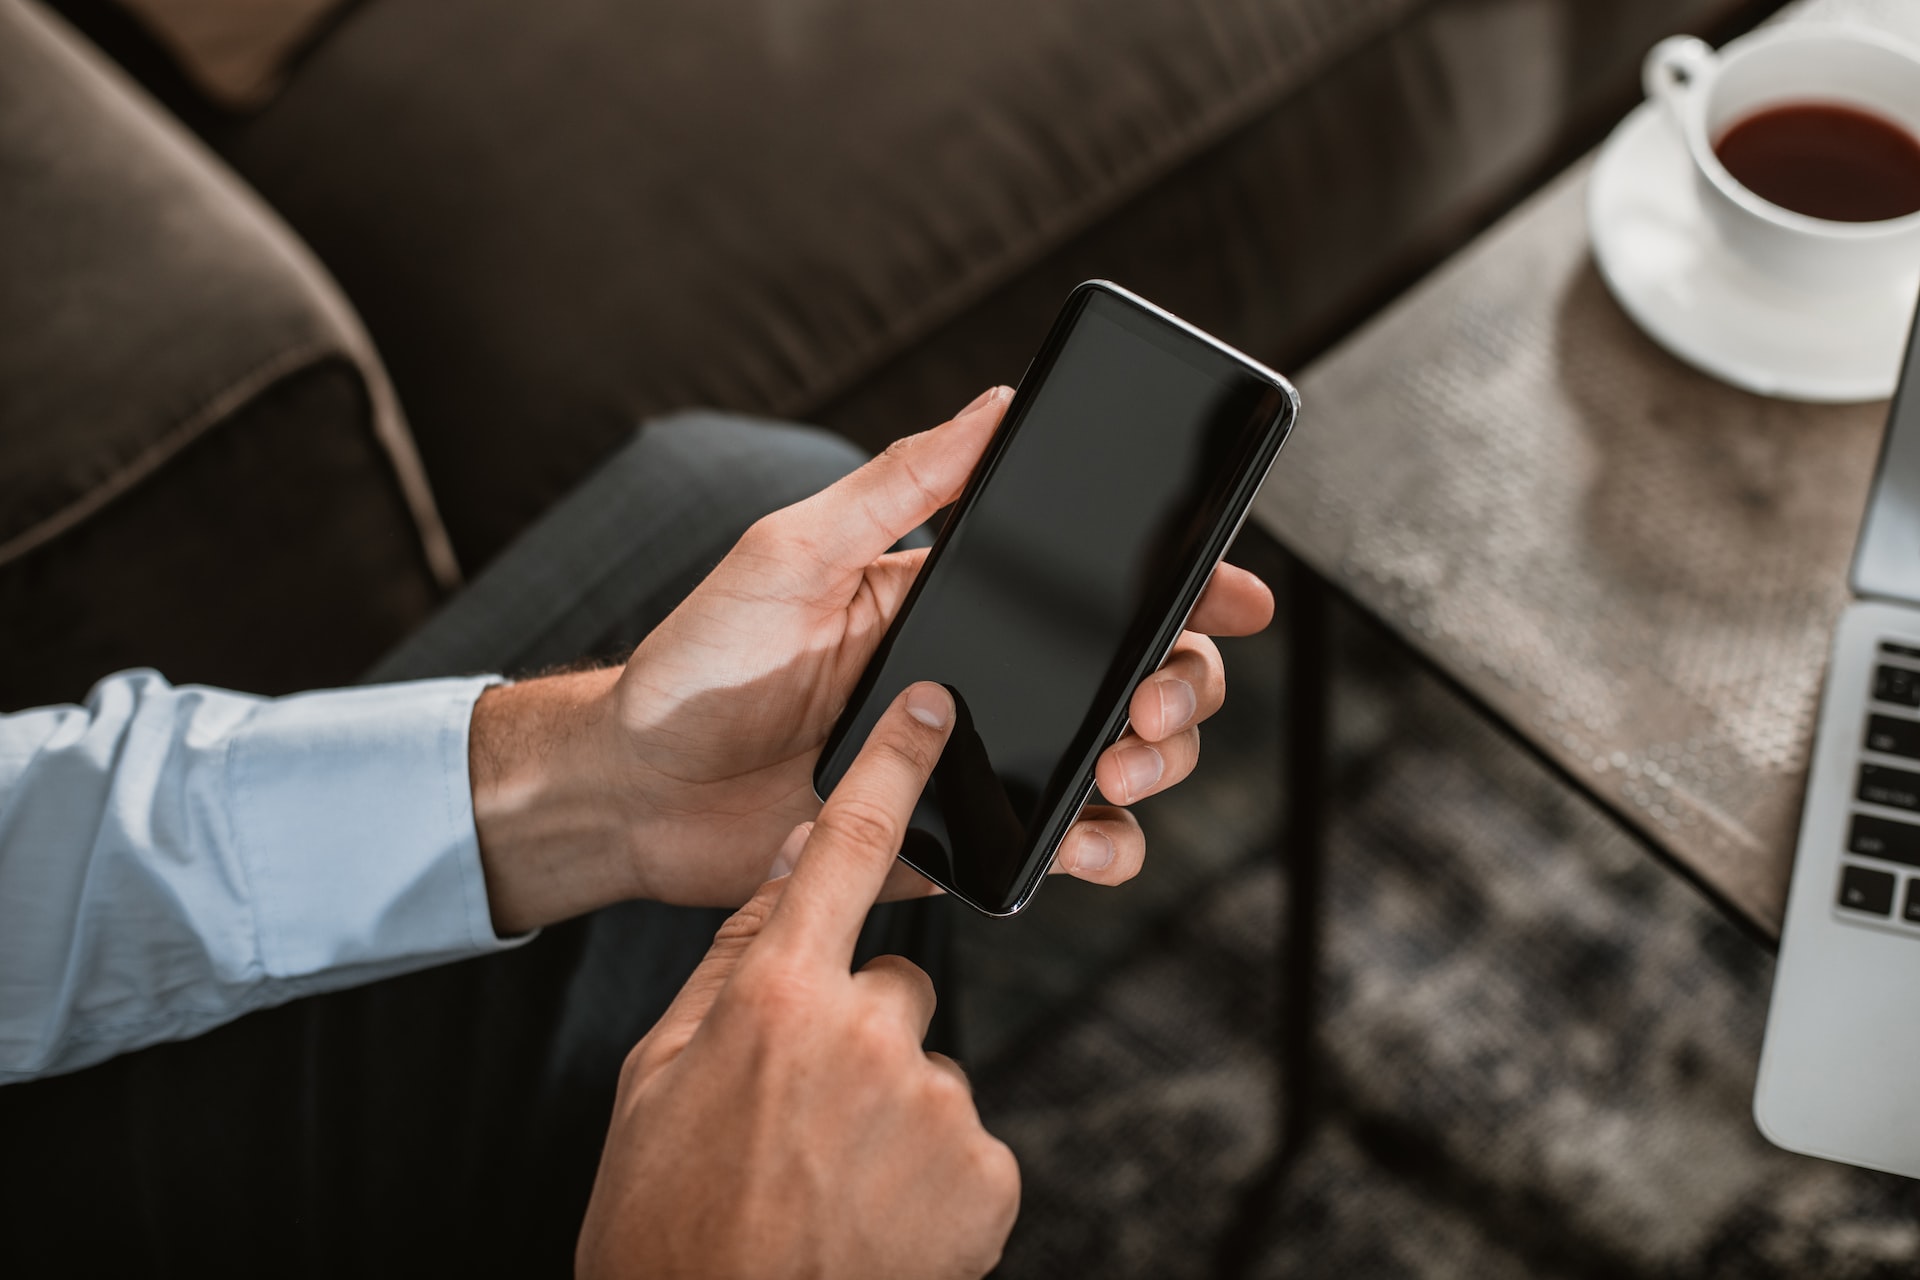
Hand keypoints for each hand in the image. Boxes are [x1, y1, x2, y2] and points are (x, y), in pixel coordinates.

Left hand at [470, 388, 1273, 929]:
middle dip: (1180, 684)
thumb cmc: (699, 660)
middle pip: (1130, 676)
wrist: (636, 790)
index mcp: (956, 601)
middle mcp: (983, 678)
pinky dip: (1095, 850)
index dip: (1181, 587)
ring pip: (1113, 763)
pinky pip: (1054, 845)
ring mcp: (975, 761)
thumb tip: (993, 405)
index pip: (1091, 584)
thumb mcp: (793, 550)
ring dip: (1152, 765)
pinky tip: (1085, 841)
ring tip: (1121, 765)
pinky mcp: (956, 838)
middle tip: (1155, 697)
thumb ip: (898, 485)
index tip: (1237, 594)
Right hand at [575, 683, 1018, 1279]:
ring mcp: (938, 1104)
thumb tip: (790, 866)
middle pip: (893, 983)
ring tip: (828, 1180)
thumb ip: (733, 961)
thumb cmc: (668, 1218)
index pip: (850, 849)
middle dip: (859, 1030)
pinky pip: (965, 1140)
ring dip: (889, 1111)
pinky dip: (929, 1172)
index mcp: (778, 996)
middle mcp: (870, 1033)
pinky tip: (874, 1214)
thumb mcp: (657, 1077)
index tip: (930, 713)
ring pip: (925, 1067)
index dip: (893, 769)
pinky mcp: (988, 1172)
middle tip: (801, 1114)